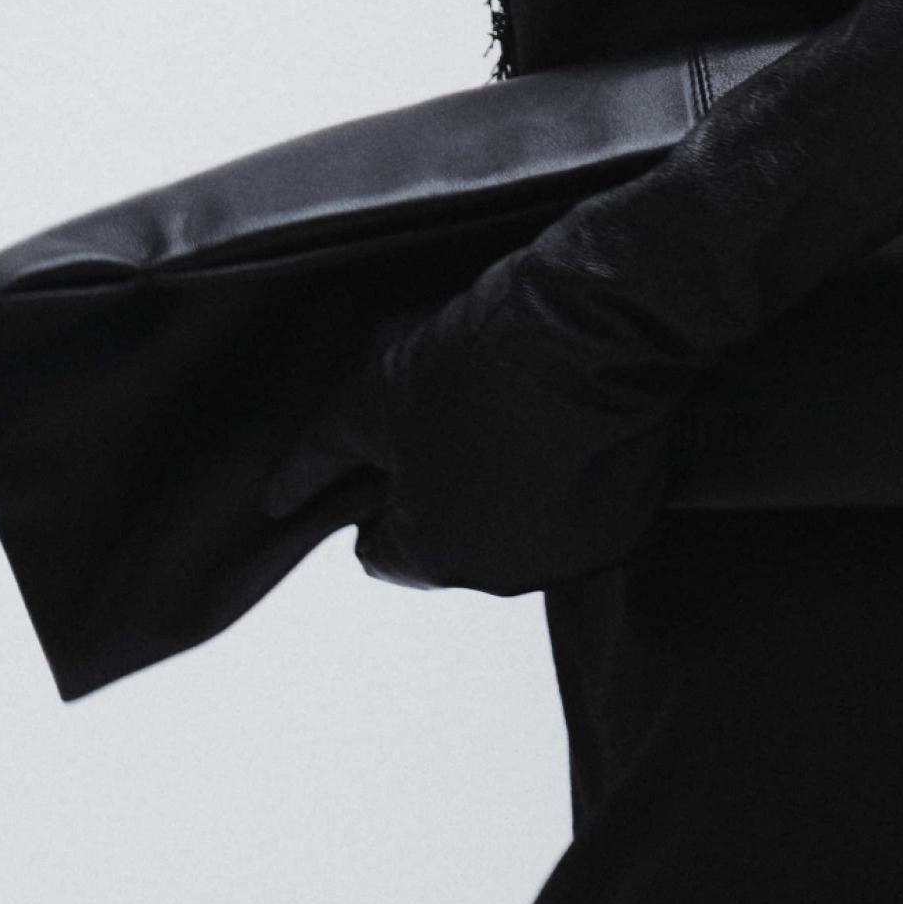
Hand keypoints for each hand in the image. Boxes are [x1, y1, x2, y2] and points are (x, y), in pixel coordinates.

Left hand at [321, 248, 690, 595]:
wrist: (594, 325)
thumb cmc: (472, 360)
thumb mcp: (369, 395)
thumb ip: (319, 455)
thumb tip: (277, 498)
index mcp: (432, 558)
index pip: (379, 547)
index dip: (380, 486)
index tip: (401, 434)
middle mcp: (503, 577)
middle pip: (449, 539)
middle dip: (445, 488)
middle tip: (457, 414)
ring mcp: (571, 555)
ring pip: (514, 529)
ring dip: (507, 487)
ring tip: (514, 414)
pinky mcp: (626, 524)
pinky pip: (575, 514)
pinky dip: (566, 481)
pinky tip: (564, 426)